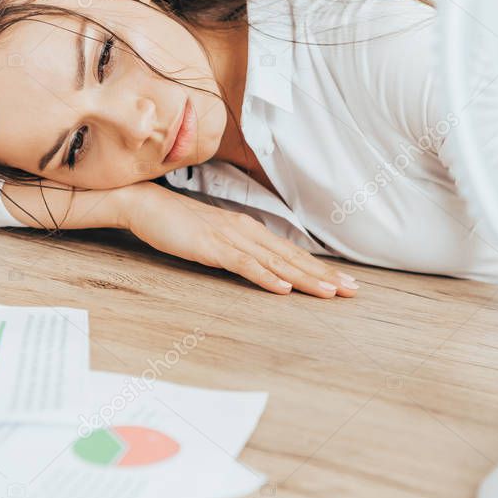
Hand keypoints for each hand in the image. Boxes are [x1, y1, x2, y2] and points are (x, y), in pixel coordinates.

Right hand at [125, 182, 358, 297]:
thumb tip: (261, 267)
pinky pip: (243, 264)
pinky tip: (283, 288)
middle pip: (292, 257)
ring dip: (304, 278)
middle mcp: (247, 232)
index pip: (290, 253)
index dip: (319, 268)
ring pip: (276, 262)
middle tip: (352, 290)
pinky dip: (266, 276)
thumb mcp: (215, 239)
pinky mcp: (212, 247)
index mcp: (249, 230)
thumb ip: (238, 251)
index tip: (343, 283)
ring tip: (330, 292)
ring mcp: (230, 238)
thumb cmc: (178, 223)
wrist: (145, 204)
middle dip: (324, 275)